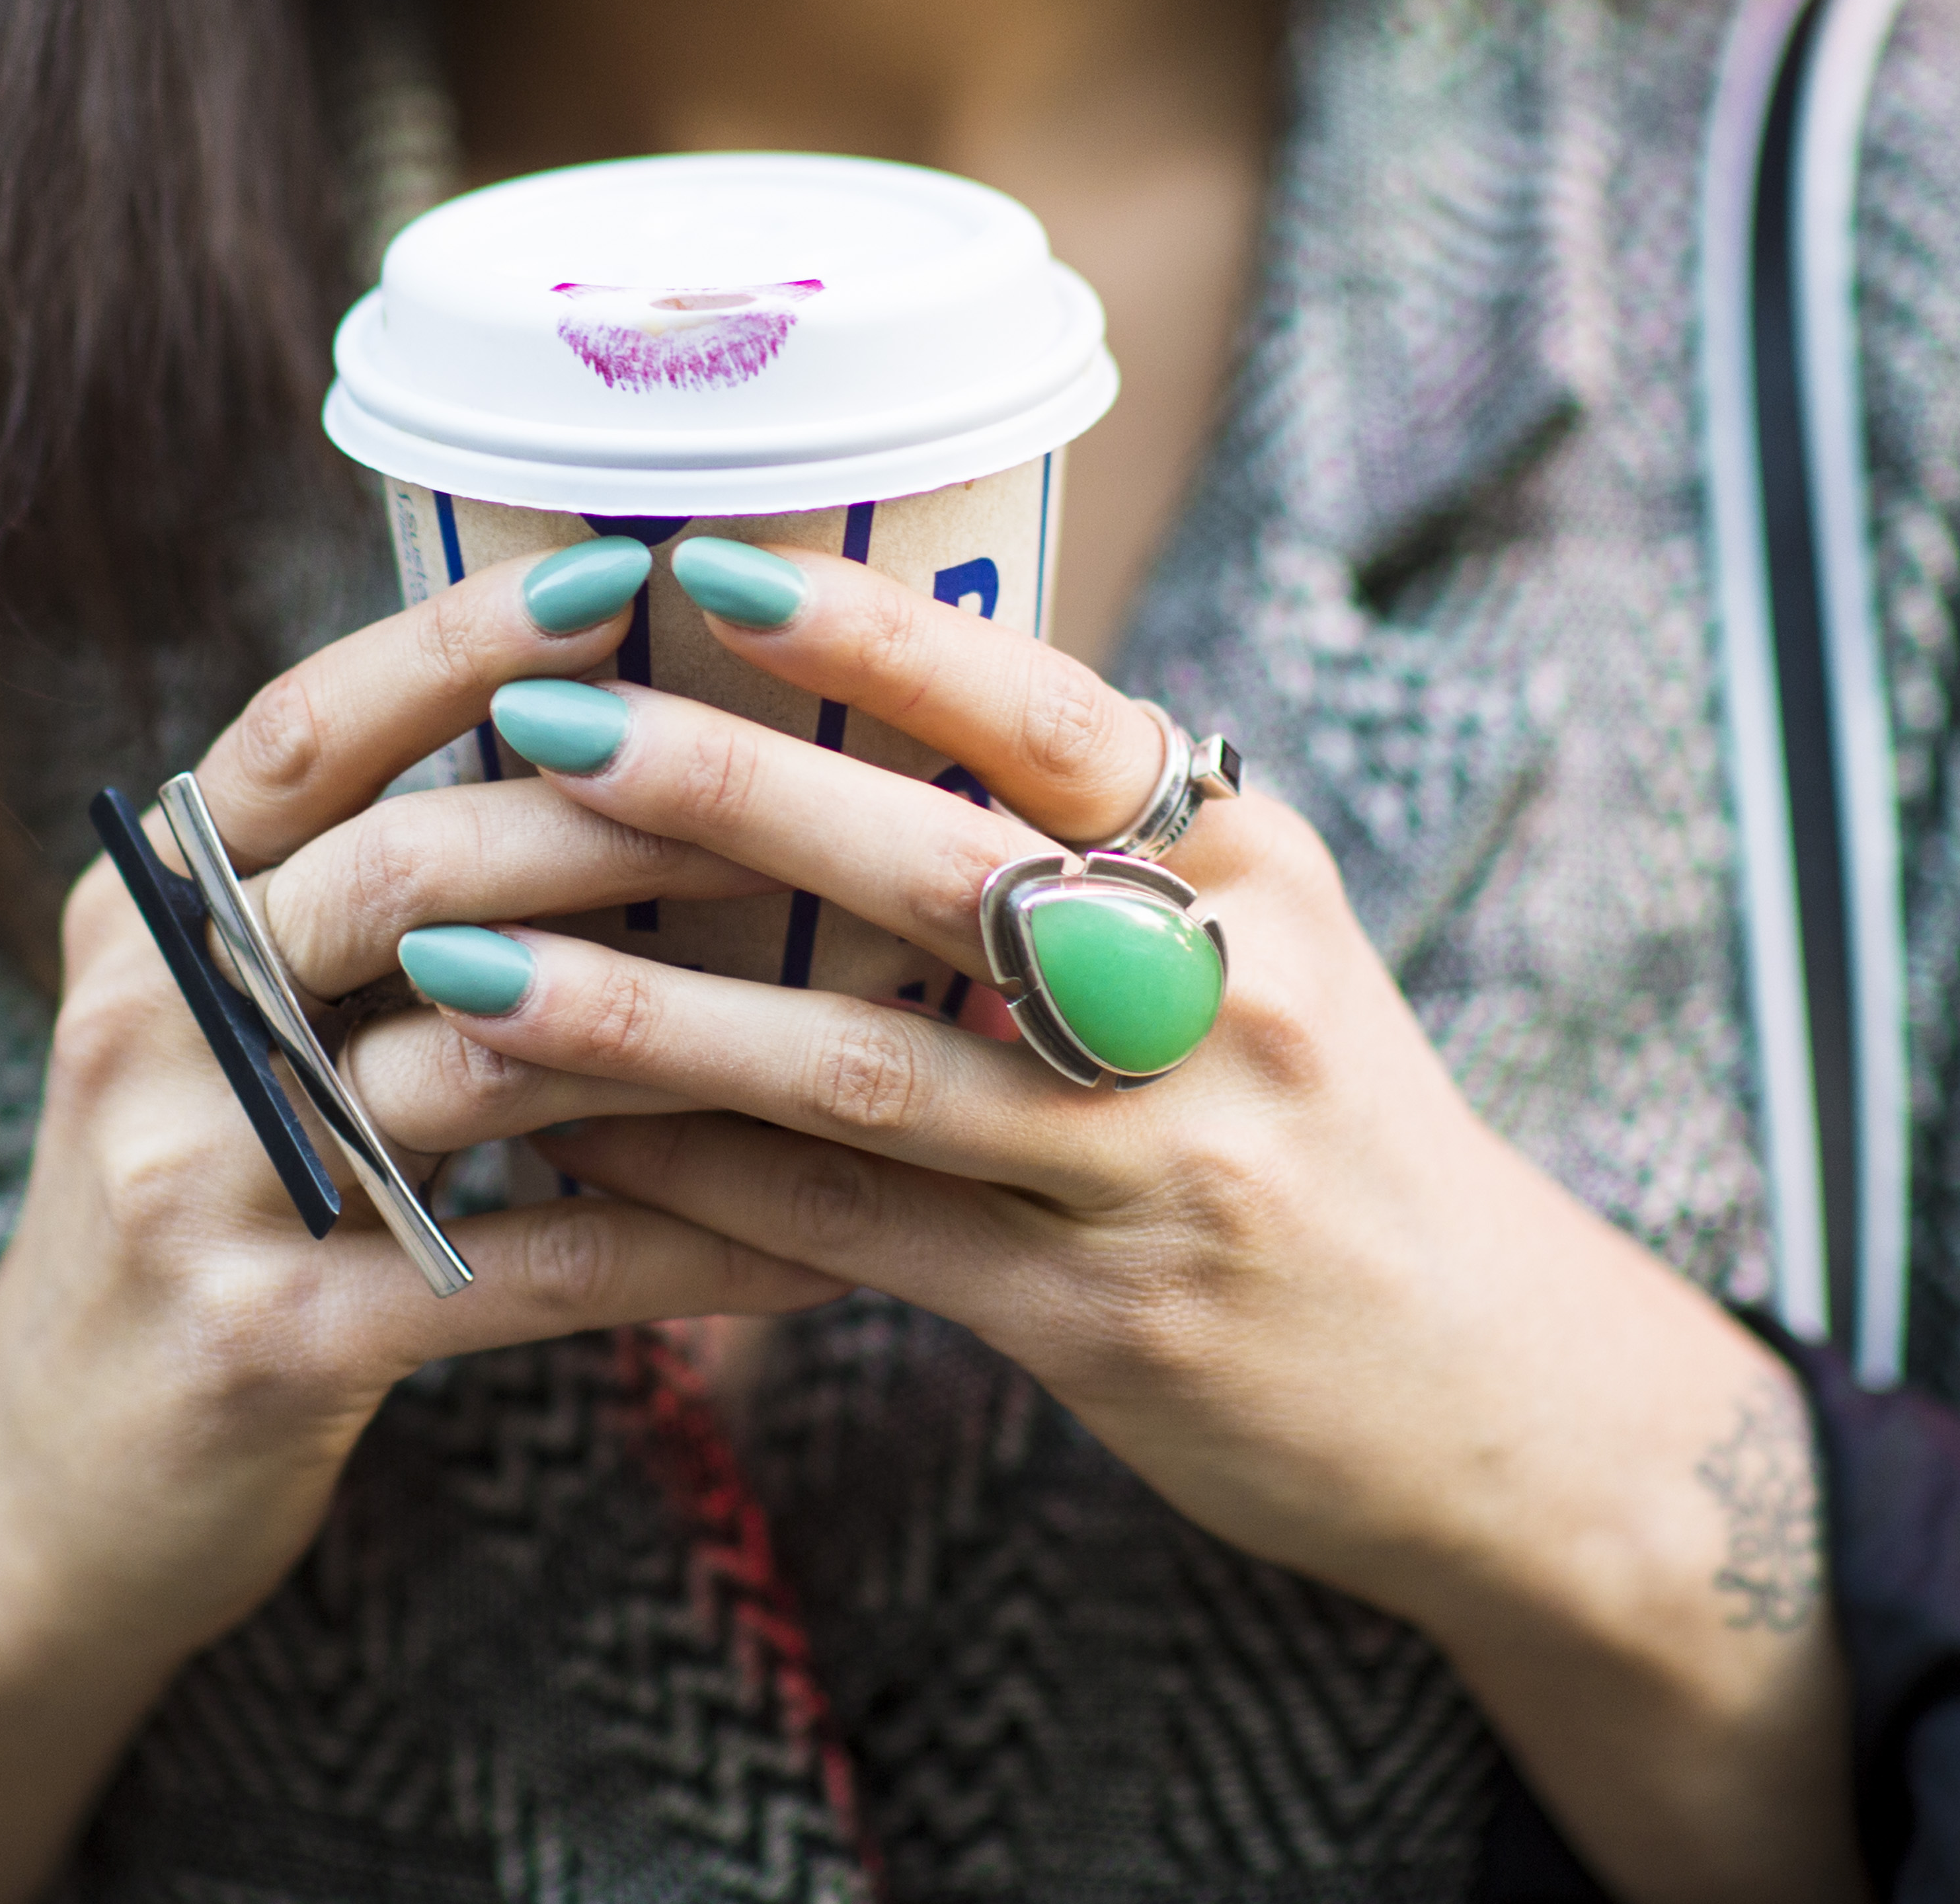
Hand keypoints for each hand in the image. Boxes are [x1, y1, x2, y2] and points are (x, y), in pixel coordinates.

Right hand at [0, 542, 845, 1903]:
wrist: (36, 1486)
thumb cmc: (196, 1213)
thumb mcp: (218, 1029)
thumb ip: (347, 907)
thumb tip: (597, 757)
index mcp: (149, 916)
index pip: (306, 732)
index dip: (460, 641)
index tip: (627, 568)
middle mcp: (151, 1023)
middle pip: (407, 871)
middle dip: (626, 822)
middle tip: (818, 797)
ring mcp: (195, 1185)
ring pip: (479, 1067)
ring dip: (693, 1035)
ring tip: (871, 1002)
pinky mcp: (267, 1341)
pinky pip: (526, 1276)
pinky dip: (692, 1253)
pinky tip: (832, 1245)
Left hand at [342, 546, 1864, 1903]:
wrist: (1498, 1394)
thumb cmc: (1325, 1125)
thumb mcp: (1265, 939)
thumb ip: (1100, 830)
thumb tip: (884, 677)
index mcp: (1246, 864)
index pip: (1047, 716)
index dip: (868, 638)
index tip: (692, 564)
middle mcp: (1216, 996)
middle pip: (933, 872)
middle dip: (714, 795)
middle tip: (531, 733)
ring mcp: (1158, 1169)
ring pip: (861, 1071)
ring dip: (643, 1018)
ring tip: (461, 970)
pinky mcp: (1098, 1321)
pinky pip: (856, 1237)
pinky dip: (696, 1190)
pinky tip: (558, 1151)